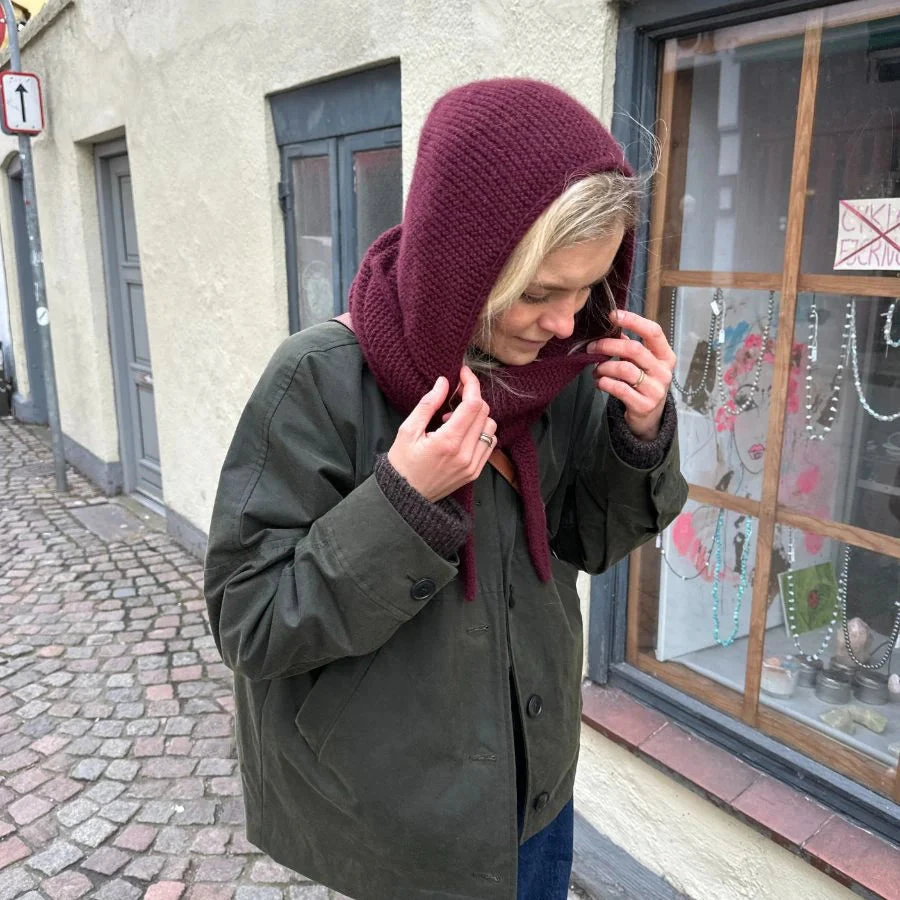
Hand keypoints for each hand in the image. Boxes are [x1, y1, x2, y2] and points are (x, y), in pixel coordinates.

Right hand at [387, 366, 496, 501]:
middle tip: (453, 397)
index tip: (463, 374)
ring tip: (454, 421)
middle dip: (472, 398)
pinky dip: (480, 432)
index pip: (473, 404)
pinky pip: (489, 444)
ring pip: (491, 427)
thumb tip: (444, 382)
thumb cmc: (402, 463)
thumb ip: (428, 404)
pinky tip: (461, 434)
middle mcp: (465, 454)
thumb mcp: (408, 430)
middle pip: (484, 413)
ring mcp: (473, 465)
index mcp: (448, 442)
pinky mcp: (475, 472)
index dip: (471, 384)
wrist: (405, 496)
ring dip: (477, 416)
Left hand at [588, 309, 675, 439]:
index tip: (612, 315)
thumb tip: (612, 327)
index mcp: (665, 356)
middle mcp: (664, 371)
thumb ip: (631, 347)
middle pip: (634, 349)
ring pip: (624, 369)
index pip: (653, 332)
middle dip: (608, 345)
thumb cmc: (643, 383)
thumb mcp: (642, 364)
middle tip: (591, 347)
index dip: (633, 320)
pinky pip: (619, 389)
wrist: (649, 417)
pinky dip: (605, 383)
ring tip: (595, 370)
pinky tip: (599, 382)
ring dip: (604, 367)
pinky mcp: (643, 405)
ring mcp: (655, 389)